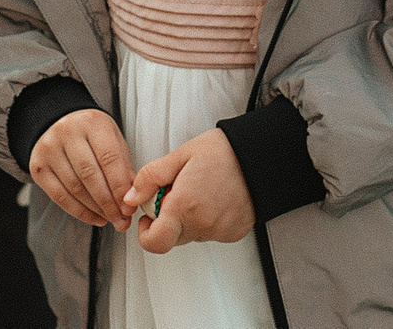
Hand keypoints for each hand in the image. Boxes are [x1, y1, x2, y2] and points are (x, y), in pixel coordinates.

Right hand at [29, 109, 135, 229]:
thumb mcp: (112, 138)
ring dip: (95, 210)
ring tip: (109, 218)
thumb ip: (123, 165)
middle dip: (108, 203)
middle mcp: (67, 132)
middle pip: (90, 175)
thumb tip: (131, 196)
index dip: (120, 187)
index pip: (109, 159)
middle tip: (121, 218)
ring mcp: (49, 149)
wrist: (58, 120)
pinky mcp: (38, 166)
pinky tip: (93, 216)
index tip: (129, 206)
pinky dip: (79, 211)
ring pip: (75, 188)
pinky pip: (59, 196)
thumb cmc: (89, 131)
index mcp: (92, 122)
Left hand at [123, 129, 253, 252]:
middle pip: (172, 238)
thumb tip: (130, 197)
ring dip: (188, 219)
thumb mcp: (180, 155)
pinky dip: (207, 220)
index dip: (145, 234)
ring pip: (191, 235)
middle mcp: (203, 225)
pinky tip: (215, 198)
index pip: (154, 243)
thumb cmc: (223, 151)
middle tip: (178, 192)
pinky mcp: (234, 233)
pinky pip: (210, 233)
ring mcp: (220, 232)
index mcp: (185, 206)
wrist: (262, 156)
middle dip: (168, 219)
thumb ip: (151, 178)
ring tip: (200, 190)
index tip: (149, 216)